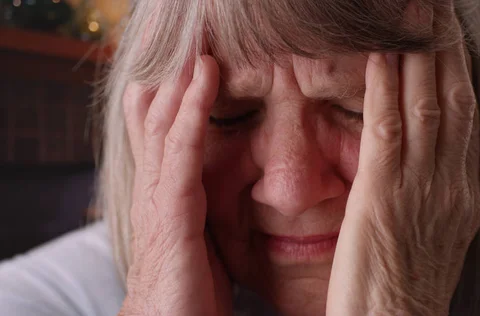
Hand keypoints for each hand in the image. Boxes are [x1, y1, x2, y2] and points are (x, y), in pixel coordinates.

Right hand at [118, 55, 231, 315]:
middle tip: (191, 43)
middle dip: (174, 80)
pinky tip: (205, 78)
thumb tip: (218, 196)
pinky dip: (193, 109)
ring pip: (164, 123)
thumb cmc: (188, 291)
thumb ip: (203, 211)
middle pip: (156, 120)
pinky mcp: (173, 212)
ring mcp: (159, 197)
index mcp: (165, 196)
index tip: (192, 67)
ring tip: (199, 44)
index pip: (161, 135)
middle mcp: (155, 189)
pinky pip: (182, 148)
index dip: (174, 99)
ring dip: (183, 80)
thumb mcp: (198, 242)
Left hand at [327, 3, 479, 315]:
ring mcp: (422, 188)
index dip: (456, 73)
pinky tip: (380, 55)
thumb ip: (428, 196)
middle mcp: (450, 184)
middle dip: (445, 49)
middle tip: (437, 10)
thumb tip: (420, 163)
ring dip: (420, 54)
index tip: (447, 39)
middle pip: (454, 101)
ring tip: (414, 13)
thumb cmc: (403, 291)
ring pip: (428, 105)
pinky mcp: (384, 196)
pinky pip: (388, 128)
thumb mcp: (429, 237)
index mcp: (461, 195)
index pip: (464, 119)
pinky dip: (386, 87)